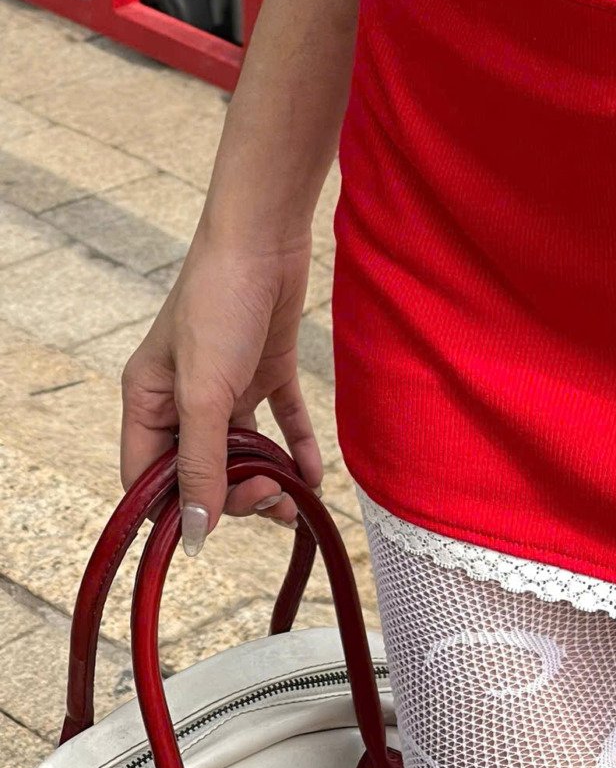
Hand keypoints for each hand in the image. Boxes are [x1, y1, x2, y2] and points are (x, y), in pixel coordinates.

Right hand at [119, 222, 323, 550]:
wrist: (264, 237)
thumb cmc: (219, 304)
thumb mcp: (205, 392)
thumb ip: (202, 461)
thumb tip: (194, 530)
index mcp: (149, 401)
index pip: (148, 476)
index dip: (178, 506)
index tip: (217, 522)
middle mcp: (184, 397)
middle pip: (202, 467)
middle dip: (233, 493)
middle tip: (269, 498)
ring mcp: (228, 382)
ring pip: (243, 449)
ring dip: (267, 478)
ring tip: (294, 498)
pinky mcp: (267, 366)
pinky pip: (281, 419)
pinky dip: (297, 447)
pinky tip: (315, 474)